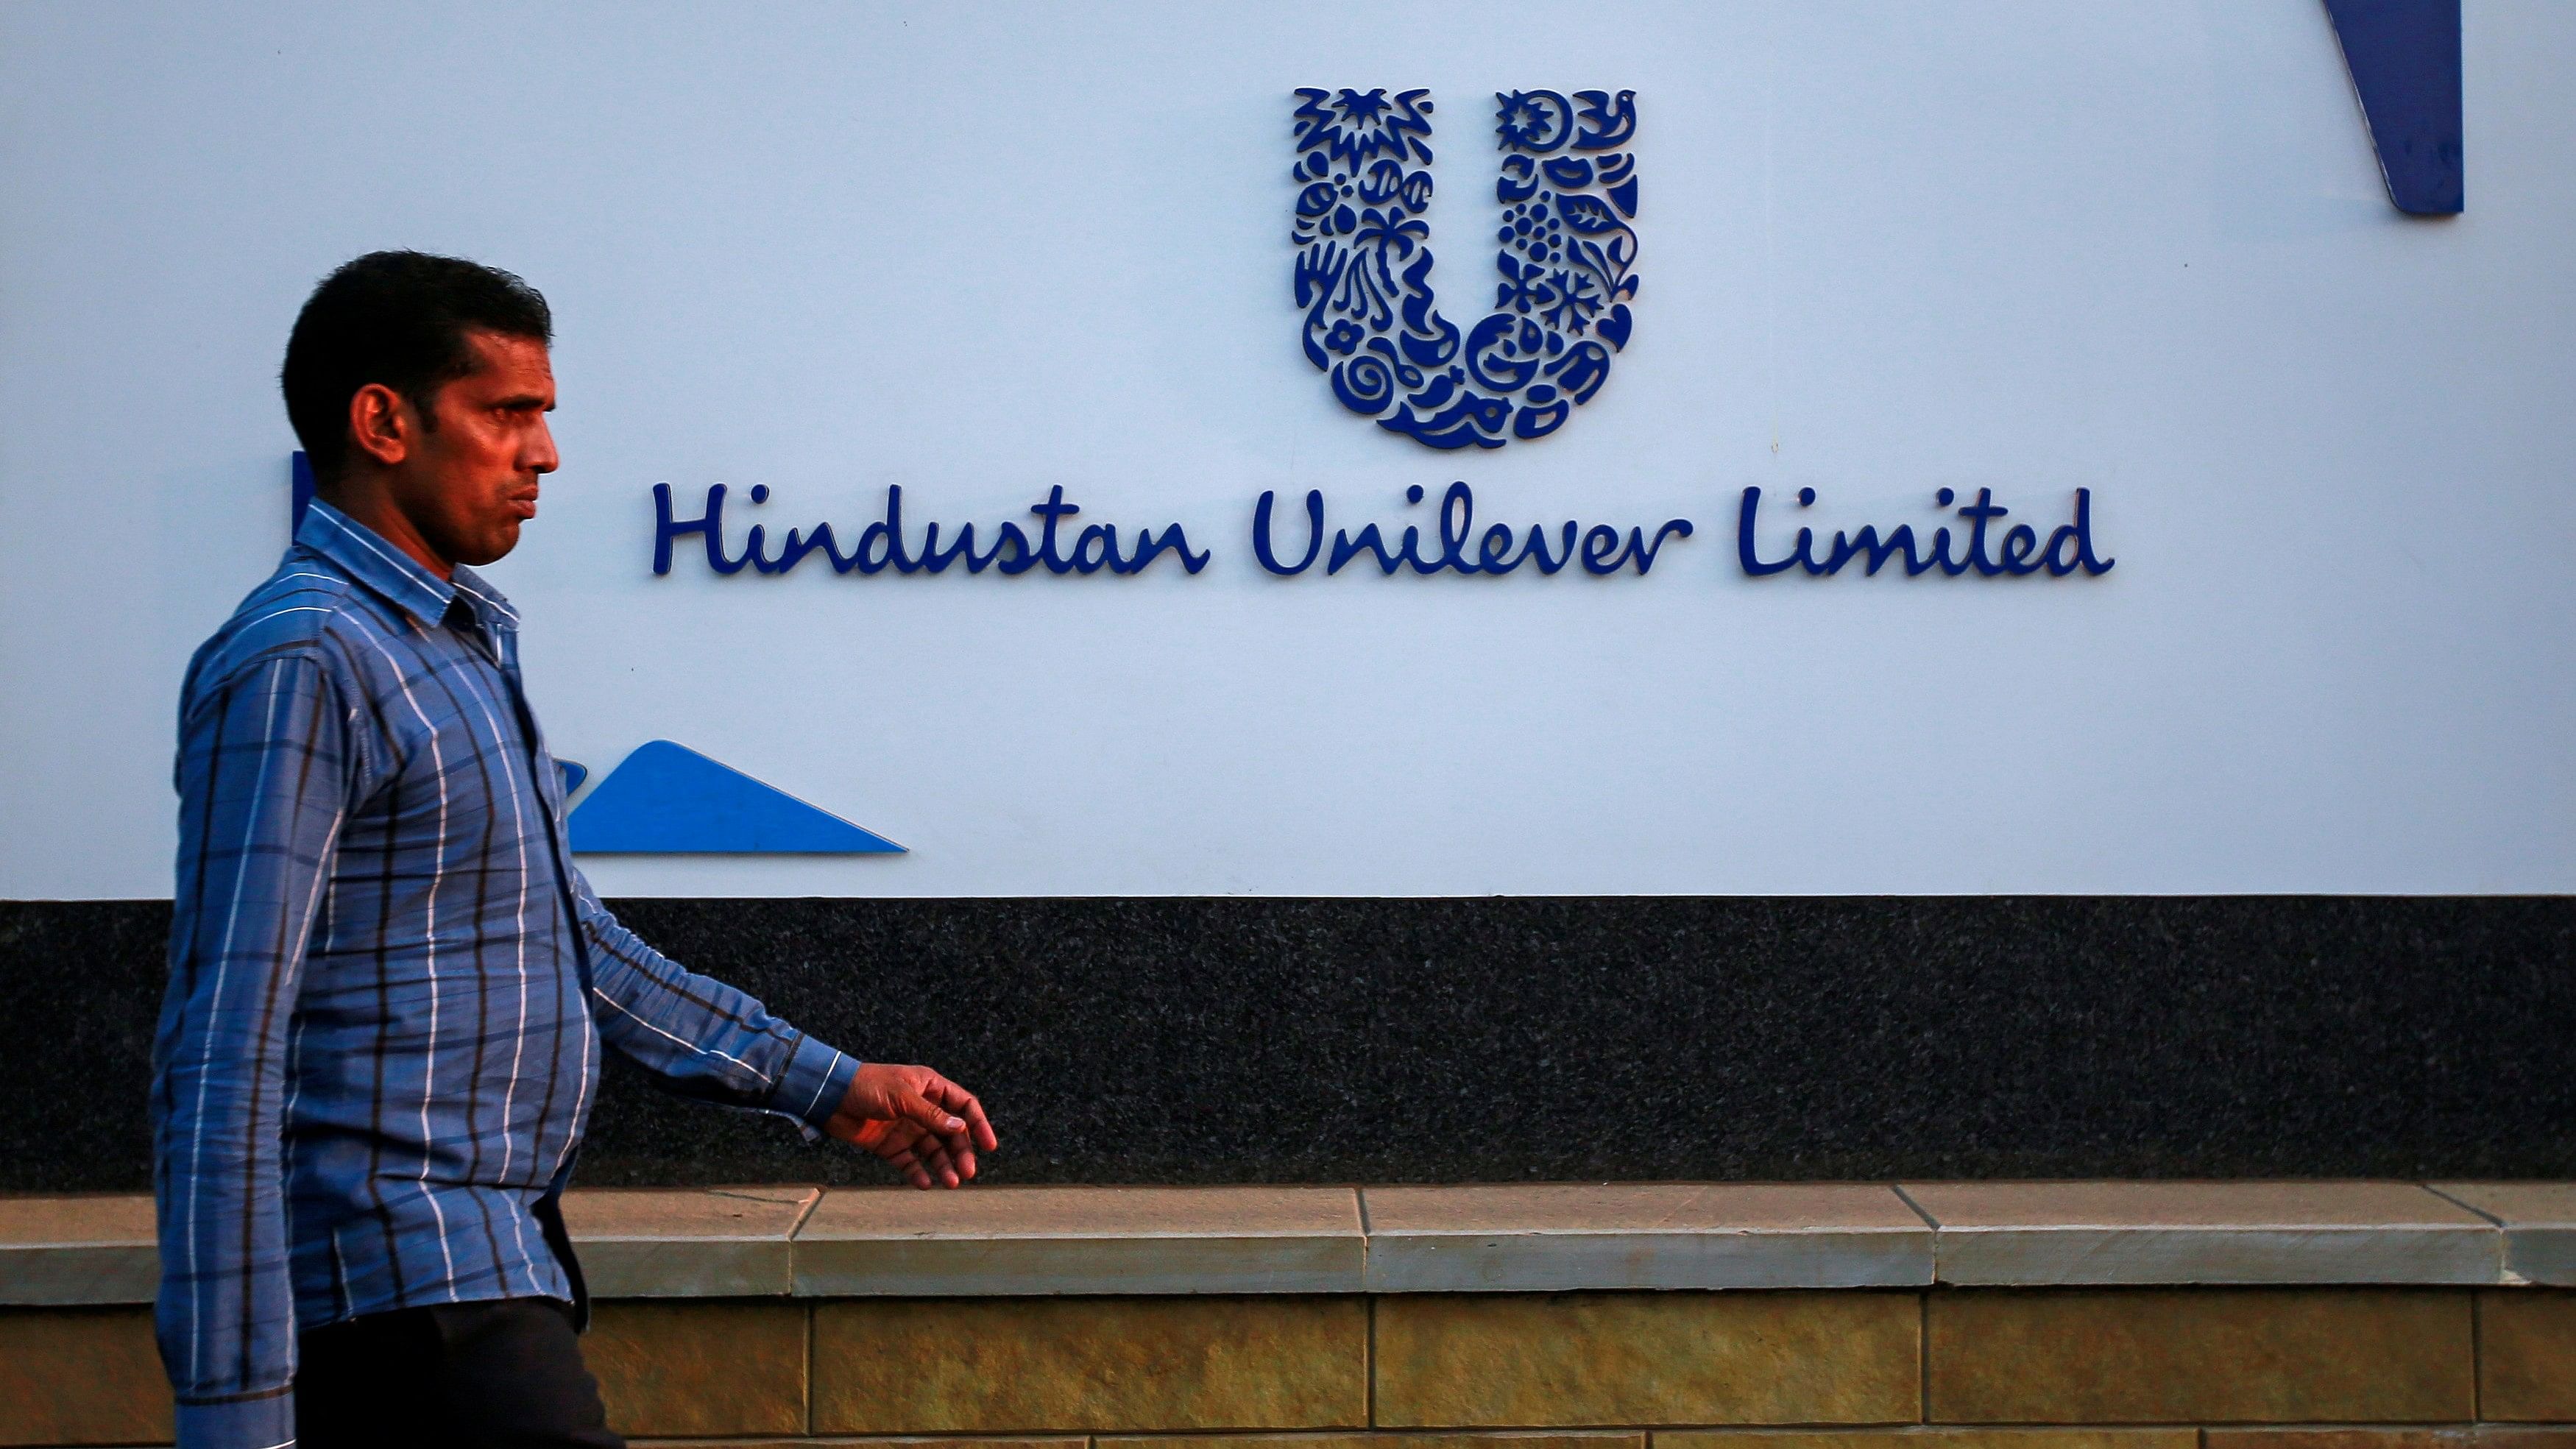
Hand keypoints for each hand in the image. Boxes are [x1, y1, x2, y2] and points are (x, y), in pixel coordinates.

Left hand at [825, 1062, 997, 1188]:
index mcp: (930, 1088)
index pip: (963, 1106)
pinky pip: (910, 1162)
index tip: (989, 1145)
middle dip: (961, 1153)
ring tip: (950, 1183)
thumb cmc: (867, 1086)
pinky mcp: (890, 1145)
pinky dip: (918, 1173)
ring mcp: (907, 1128)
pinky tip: (924, 1183)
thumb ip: (931, 1115)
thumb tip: (959, 1128)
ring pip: (933, 1150)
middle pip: (951, 1133)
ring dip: (943, 1166)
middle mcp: (922, 1109)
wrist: (830, 1097)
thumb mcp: (902, 1097)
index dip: (978, 1124)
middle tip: (967, 1173)